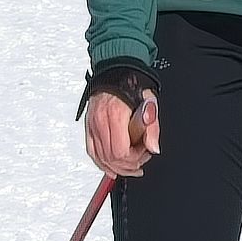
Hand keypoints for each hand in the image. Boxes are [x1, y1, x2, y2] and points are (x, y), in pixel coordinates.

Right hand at [80, 57, 160, 177]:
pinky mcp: (88, 126)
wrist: (116, 71)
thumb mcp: (150, 103)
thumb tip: (153, 148)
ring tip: (130, 167)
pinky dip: (101, 163)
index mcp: (116, 115)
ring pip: (100, 158)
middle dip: (128, 165)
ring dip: (116, 168)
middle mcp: (100, 121)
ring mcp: (92, 124)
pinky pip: (91, 151)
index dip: (135, 158)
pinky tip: (111, 169)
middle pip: (110, 158)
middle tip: (140, 161)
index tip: (145, 152)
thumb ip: (152, 127)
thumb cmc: (133, 85)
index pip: (121, 151)